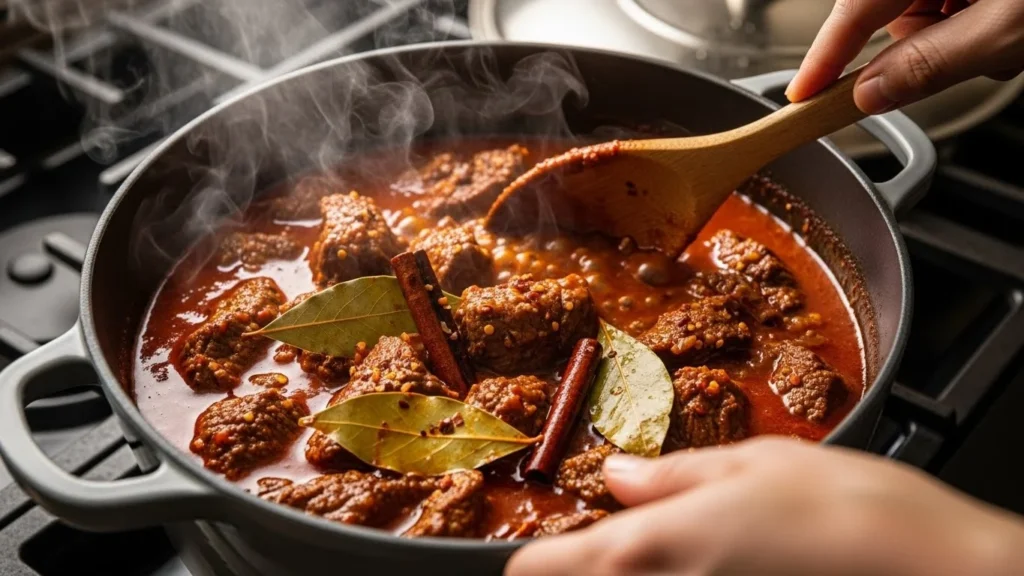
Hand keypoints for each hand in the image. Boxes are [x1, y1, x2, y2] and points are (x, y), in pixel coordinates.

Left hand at [505, 437, 1023, 575]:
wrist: (935, 573)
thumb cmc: (849, 507)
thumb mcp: (752, 463)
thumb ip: (673, 475)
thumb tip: (617, 474)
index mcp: (654, 543)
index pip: (546, 571)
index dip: (534, 563)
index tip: (529, 556)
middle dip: (589, 569)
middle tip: (615, 542)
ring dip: (636, 575)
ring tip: (678, 552)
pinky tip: (720, 566)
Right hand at [786, 0, 1023, 113]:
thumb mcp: (1004, 29)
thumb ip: (932, 64)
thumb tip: (872, 93)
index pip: (853, 9)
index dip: (823, 58)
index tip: (800, 95)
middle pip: (891, 14)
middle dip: (925, 47)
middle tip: (978, 57)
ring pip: (926, 13)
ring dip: (960, 37)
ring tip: (1008, 39)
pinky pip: (952, 2)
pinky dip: (976, 22)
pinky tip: (1011, 23)